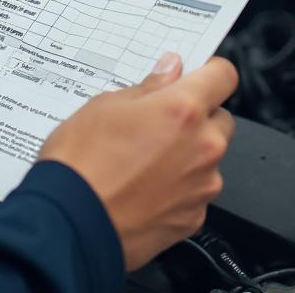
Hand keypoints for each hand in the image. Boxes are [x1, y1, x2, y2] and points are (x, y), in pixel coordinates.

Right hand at [38, 55, 237, 270]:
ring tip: (143, 158)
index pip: (223, 76)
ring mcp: (202, 187)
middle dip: (197, 116)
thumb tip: (169, 72)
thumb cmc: (82, 163)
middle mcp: (203, 147)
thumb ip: (148, 88)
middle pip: (220, 119)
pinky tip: (145, 186)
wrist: (71, 223)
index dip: (210, 72)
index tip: (196, 75)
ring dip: (188, 153)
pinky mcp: (194, 218)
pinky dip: (178, 186)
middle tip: (159, 120)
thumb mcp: (106, 105)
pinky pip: (196, 191)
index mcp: (184, 110)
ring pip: (208, 158)